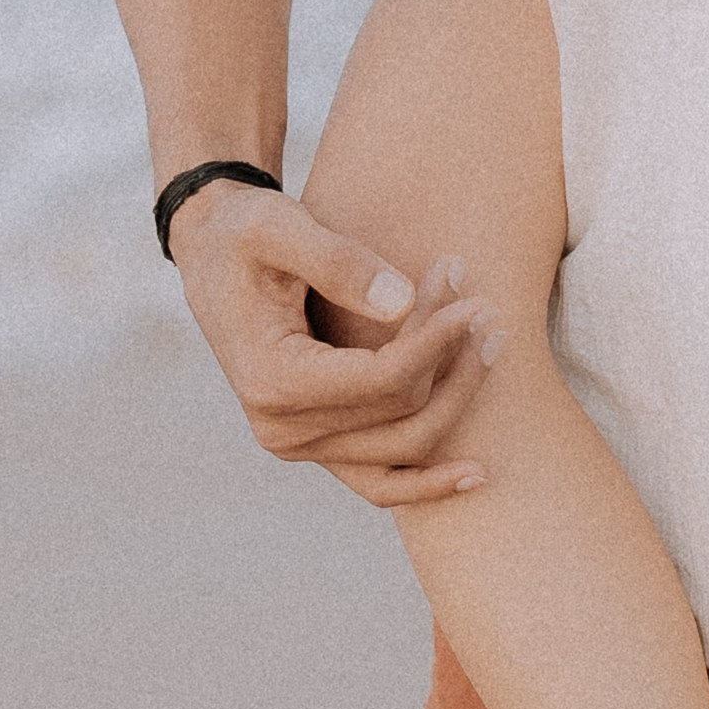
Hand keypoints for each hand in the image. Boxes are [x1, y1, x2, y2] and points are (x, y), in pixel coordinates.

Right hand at [166, 176, 501, 506]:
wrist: (215, 255)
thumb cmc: (245, 232)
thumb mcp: (279, 226)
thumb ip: (338, 261)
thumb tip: (403, 302)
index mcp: (272, 380)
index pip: (382, 379)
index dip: (437, 344)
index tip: (474, 301)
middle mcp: (283, 430)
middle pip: (401, 413)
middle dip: (452, 362)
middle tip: (489, 311)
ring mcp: (301, 448)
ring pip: (403, 445)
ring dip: (456, 402)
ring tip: (493, 345)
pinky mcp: (320, 449)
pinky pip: (382, 482)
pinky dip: (428, 481)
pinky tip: (478, 474)